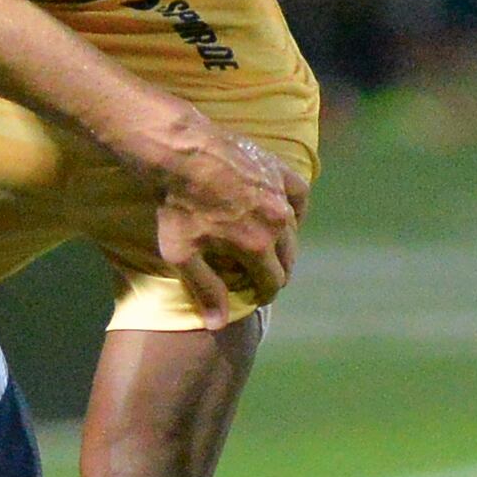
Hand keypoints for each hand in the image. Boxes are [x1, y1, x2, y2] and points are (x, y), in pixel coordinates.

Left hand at [136, 117, 300, 328]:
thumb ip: (205, 289)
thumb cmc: (177, 205)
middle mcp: (278, 222)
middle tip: (260, 276)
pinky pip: (300, 196)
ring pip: (294, 230)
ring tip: (267, 249)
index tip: (255, 296)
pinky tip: (285, 214)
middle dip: (275, 272)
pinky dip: (296, 208)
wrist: (180, 152)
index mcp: (256, 246)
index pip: (272, 282)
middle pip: (287, 259)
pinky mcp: (279, 172)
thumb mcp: (182, 254)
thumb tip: (219, 324)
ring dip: (283, 243)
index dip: (263, 294)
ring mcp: (281, 195)